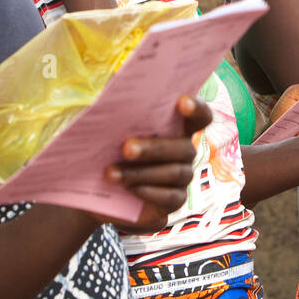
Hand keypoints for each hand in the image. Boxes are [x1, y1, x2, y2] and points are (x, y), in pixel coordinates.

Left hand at [100, 95, 211, 230]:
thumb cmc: (107, 150)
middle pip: (184, 147)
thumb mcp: (108, 131)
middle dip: (155, 148)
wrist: (99, 191)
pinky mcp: (174, 200)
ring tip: (111, 173)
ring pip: (175, 173)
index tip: (182, 102)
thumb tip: (109, 98)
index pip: (199, 116)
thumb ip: (117, 115)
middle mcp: (184, 150)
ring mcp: (182, 177)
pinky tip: (129, 189)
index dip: (196, 108)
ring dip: (142, 172)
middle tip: (126, 148)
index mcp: (175, 126)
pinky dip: (148, 192)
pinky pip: (170, 197)